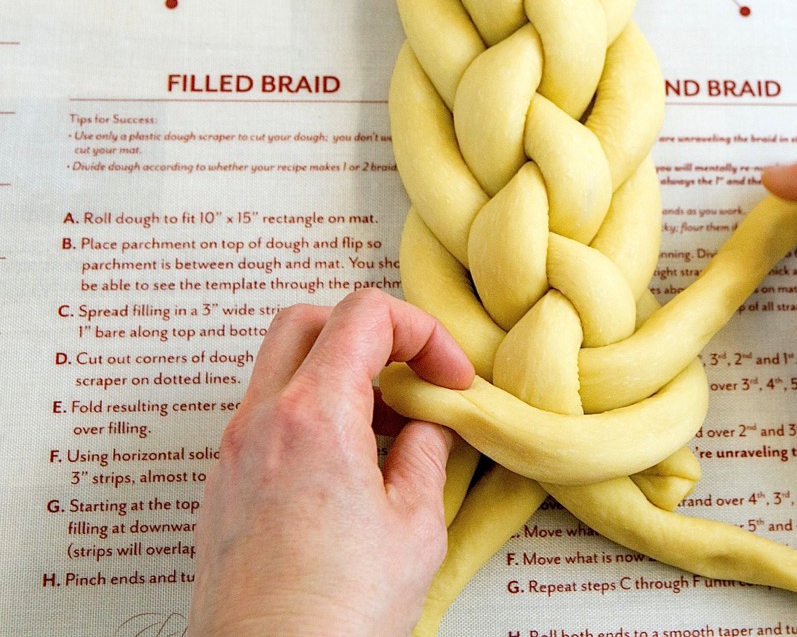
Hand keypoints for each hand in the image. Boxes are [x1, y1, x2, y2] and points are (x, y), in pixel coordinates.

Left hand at [188, 289, 474, 635]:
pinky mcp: (222, 488)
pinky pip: (266, 417)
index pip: (364, 315)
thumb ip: (426, 452)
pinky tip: (348, 467)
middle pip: (308, 321)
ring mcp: (233, 454)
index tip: (449, 376)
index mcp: (313, 416)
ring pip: (281, 368)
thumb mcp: (415, 525)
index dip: (422, 332)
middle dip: (368, 334)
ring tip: (387, 431)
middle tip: (410, 377)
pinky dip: (309, 415)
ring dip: (338, 376)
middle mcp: (261, 421)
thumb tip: (428, 425)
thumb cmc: (338, 614)